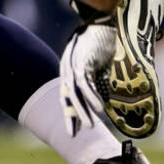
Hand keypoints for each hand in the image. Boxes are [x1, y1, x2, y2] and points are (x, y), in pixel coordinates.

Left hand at [61, 17, 116, 135]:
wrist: (96, 27)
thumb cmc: (95, 47)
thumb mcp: (90, 67)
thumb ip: (90, 81)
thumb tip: (97, 100)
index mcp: (66, 74)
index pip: (65, 98)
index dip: (68, 114)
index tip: (71, 132)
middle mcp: (66, 71)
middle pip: (66, 98)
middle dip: (70, 117)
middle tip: (73, 135)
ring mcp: (72, 67)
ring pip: (75, 93)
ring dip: (83, 110)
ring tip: (90, 126)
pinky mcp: (81, 63)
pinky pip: (85, 83)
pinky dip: (92, 96)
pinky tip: (99, 108)